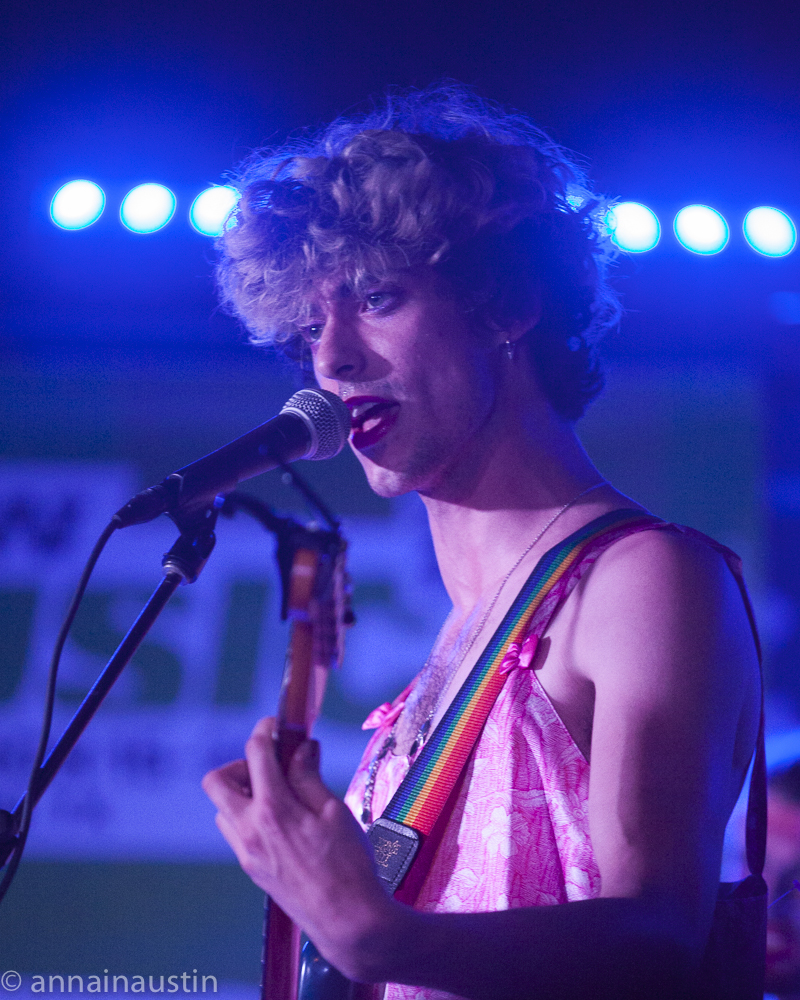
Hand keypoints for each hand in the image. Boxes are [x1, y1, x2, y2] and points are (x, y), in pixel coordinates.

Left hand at [202, 717, 399, 979]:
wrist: (348, 921)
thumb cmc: (349, 863)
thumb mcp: (335, 811)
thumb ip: (309, 776)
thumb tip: (300, 747)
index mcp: (273, 809)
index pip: (255, 753)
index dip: (265, 731)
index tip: (277, 725)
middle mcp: (250, 830)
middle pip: (217, 781)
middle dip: (241, 764)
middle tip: (273, 766)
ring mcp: (247, 852)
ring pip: (224, 808)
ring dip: (244, 792)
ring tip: (282, 793)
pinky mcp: (252, 869)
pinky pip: (237, 831)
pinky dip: (250, 815)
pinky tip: (283, 820)